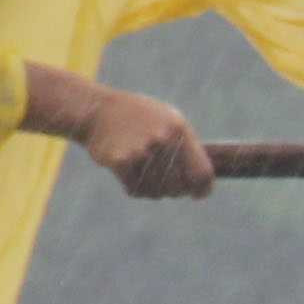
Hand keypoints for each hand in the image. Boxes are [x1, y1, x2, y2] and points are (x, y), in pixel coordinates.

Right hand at [76, 84, 213, 200]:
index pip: (202, 172)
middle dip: (175, 190)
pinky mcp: (120, 161)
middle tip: (167, 185)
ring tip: (145, 173)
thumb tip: (204, 183)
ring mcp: (141, 151)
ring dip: (153, 189)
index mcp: (179, 129)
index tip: (198, 194)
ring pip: (157, 191)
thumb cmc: (140, 118)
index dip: (203, 188)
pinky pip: (136, 189)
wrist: (98, 110)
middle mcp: (162, 140)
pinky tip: (130, 173)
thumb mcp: (169, 121)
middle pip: (179, 187)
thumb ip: (187, 148)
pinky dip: (134, 187)